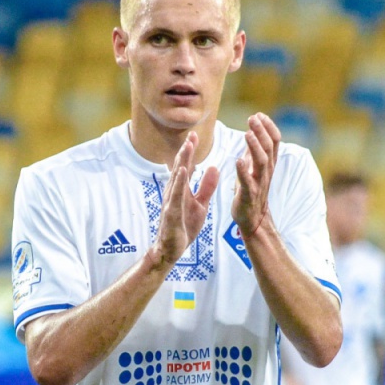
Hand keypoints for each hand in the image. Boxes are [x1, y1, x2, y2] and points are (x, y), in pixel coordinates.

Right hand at [151, 132, 218, 268]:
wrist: (171, 249)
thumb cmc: (184, 226)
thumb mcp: (201, 204)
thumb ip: (206, 186)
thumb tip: (214, 167)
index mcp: (181, 189)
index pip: (186, 165)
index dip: (190, 151)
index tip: (195, 135)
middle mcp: (174, 192)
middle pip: (180, 167)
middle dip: (186, 151)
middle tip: (191, 134)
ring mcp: (171, 201)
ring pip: (177, 178)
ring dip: (182, 161)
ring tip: (187, 146)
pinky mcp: (171, 213)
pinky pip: (176, 195)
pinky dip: (179, 182)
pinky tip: (184, 171)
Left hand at [232, 113, 280, 235]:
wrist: (252, 218)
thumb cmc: (251, 190)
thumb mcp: (254, 167)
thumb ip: (254, 150)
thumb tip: (253, 130)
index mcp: (268, 163)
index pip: (274, 141)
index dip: (268, 127)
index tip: (259, 114)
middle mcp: (266, 171)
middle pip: (269, 148)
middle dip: (261, 131)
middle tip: (252, 118)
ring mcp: (259, 183)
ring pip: (261, 162)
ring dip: (254, 146)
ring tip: (247, 134)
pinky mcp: (249, 195)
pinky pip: (247, 181)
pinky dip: (243, 170)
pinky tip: (238, 160)